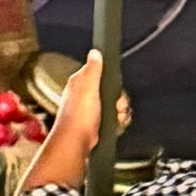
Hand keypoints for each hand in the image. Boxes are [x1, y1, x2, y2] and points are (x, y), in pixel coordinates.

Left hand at [20, 51, 111, 194]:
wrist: (76, 143)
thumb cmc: (79, 116)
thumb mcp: (88, 86)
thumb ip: (93, 69)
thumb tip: (95, 52)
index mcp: (79, 83)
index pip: (100, 73)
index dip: (111, 80)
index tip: (115, 88)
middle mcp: (83, 96)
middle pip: (109, 90)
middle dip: (118, 98)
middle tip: (117, 106)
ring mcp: (89, 110)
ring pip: (112, 104)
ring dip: (120, 110)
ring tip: (119, 116)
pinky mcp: (94, 123)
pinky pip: (111, 117)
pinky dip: (117, 120)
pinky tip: (118, 123)